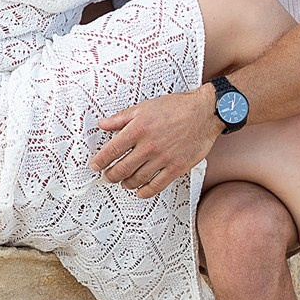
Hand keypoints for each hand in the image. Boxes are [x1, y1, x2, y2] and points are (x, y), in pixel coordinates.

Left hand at [92, 88, 222, 200]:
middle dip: (111, 175)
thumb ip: (121, 118)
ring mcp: (163, 158)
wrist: (204, 112)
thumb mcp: (144, 107)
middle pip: (122, 168)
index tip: (95, 166)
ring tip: (123, 182)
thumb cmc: (177, 107)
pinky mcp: (176, 167)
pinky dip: (145, 192)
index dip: (100, 161)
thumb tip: (103, 124)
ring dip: (126, 183)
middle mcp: (148, 146)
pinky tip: (140, 191)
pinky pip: (157, 185)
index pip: (111, 150)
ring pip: (137, 179)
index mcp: (138, 129)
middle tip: (107, 176)